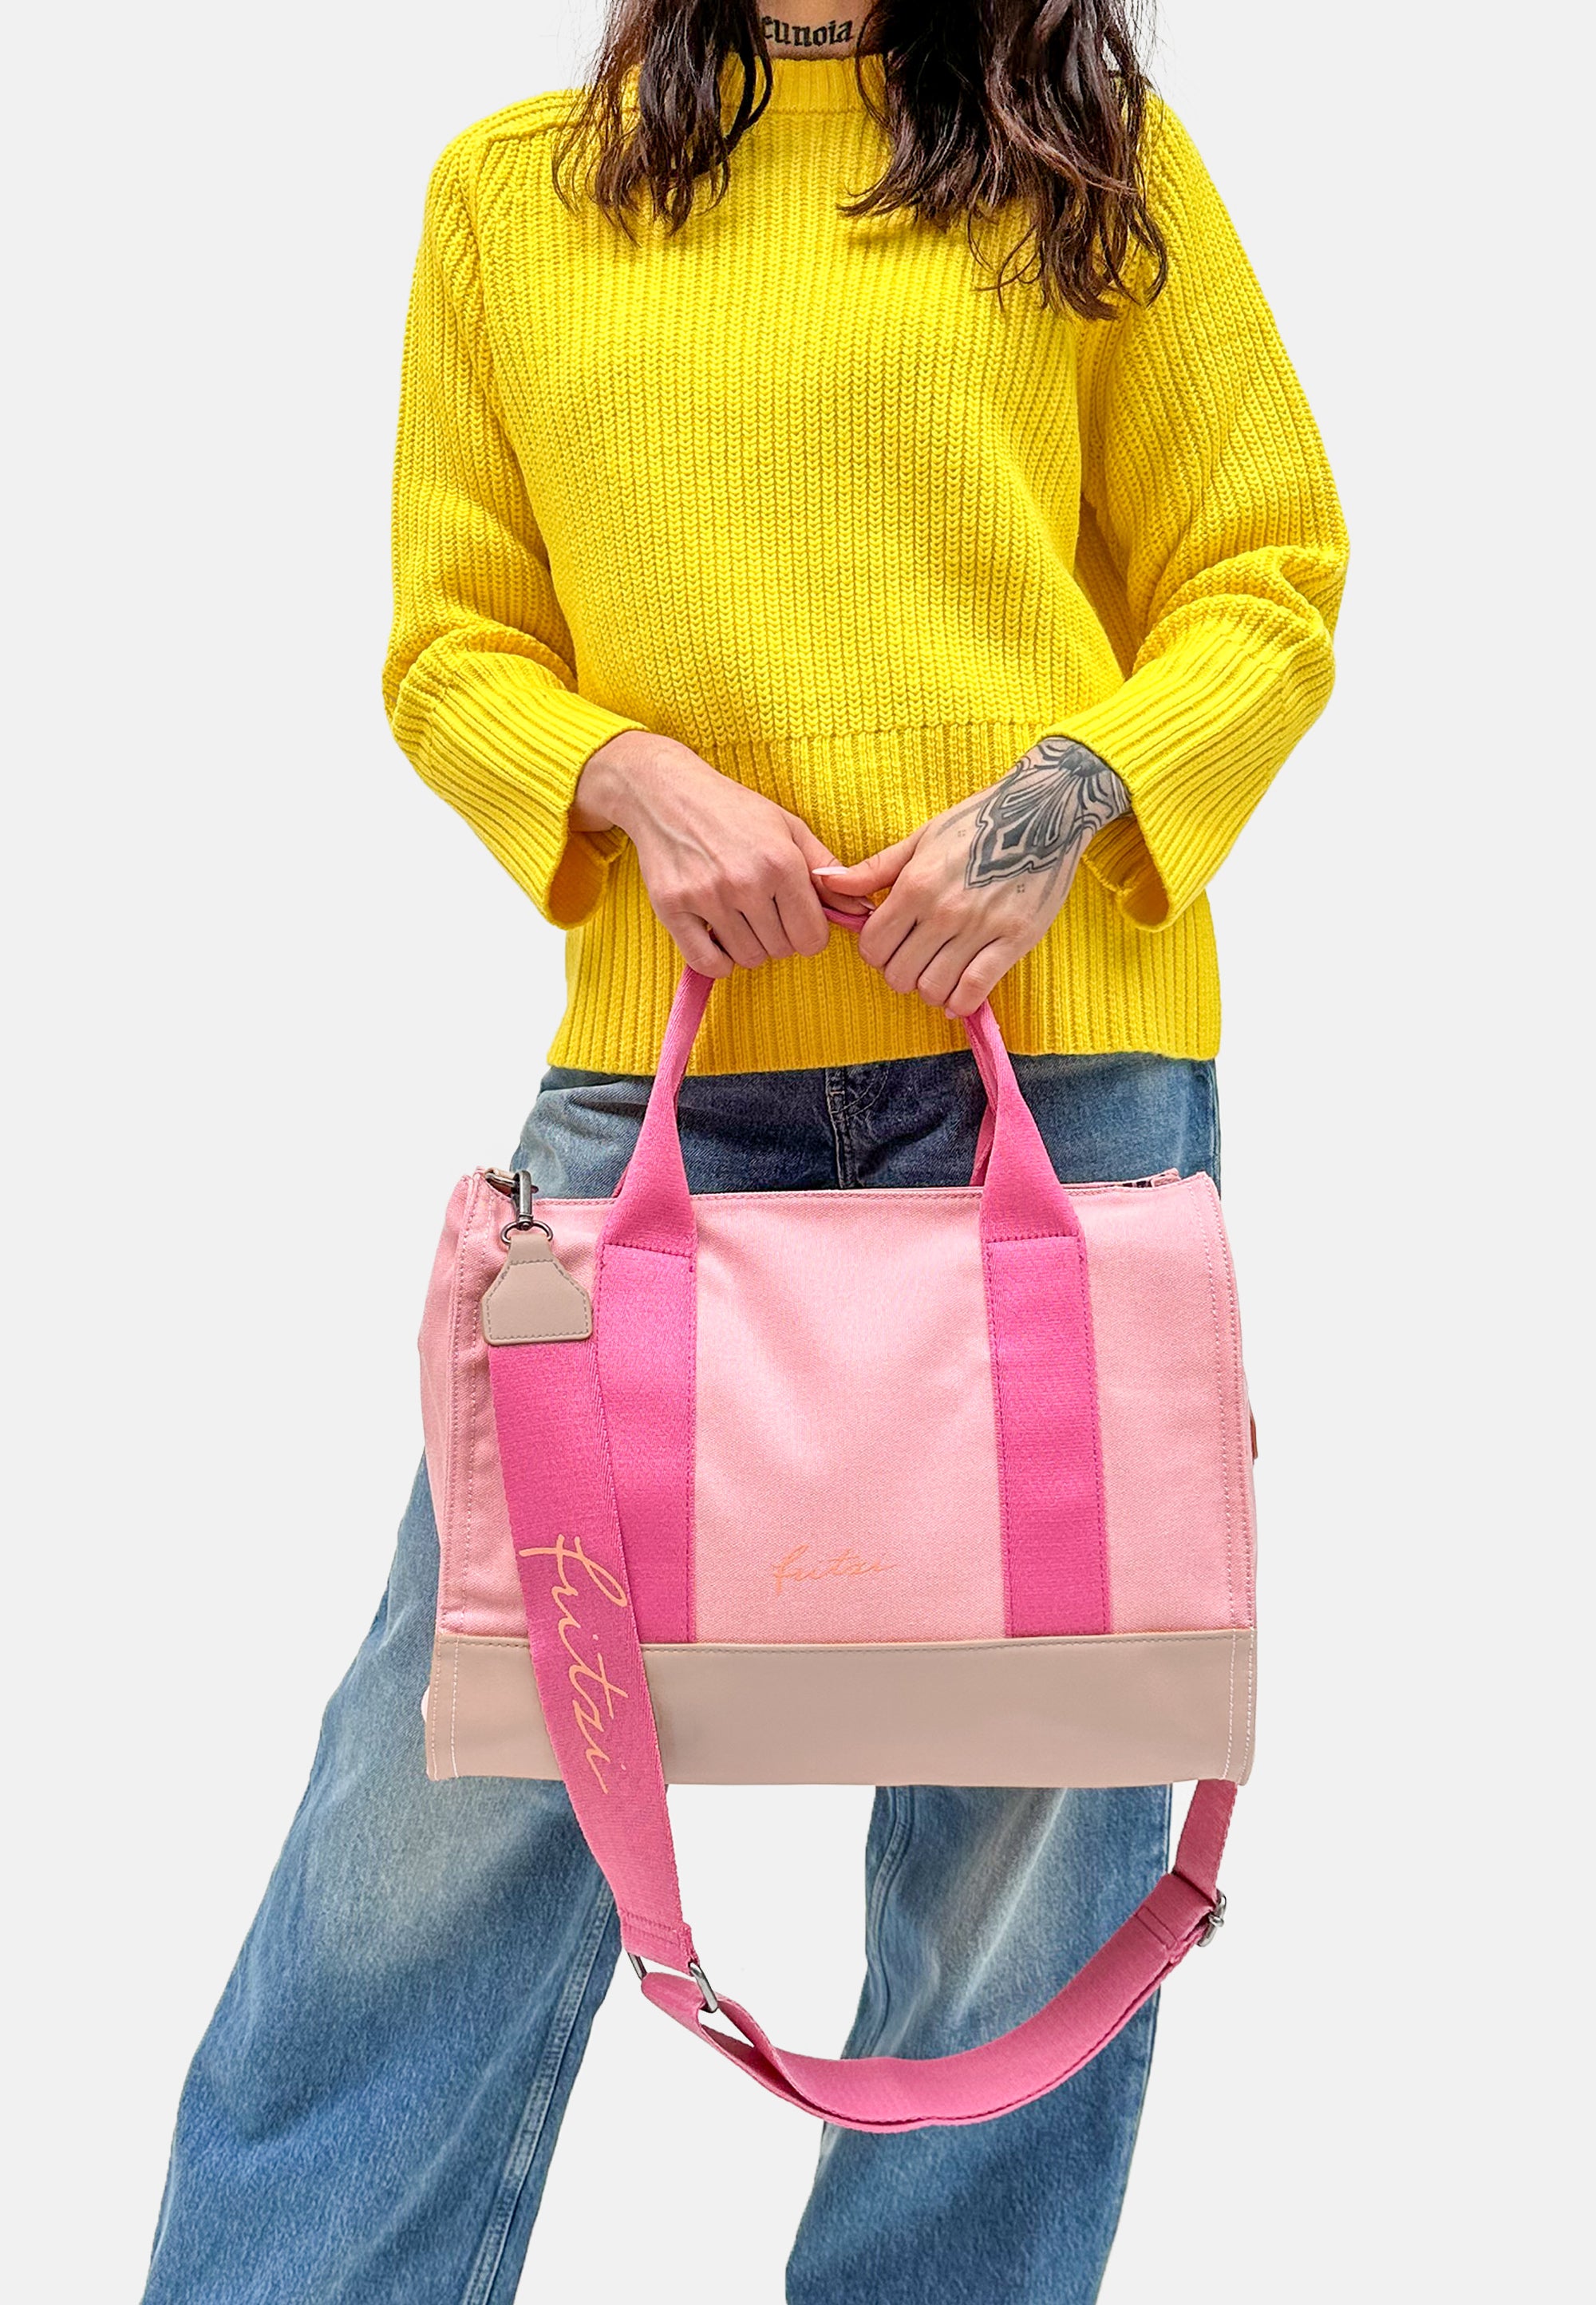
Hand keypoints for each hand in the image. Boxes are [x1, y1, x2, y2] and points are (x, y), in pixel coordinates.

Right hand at [573, 729, 866, 977]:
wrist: (666, 794)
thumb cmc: (733, 810)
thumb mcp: (788, 827)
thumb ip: (826, 869)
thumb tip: (862, 907)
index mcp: (781, 863)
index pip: (812, 937)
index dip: (809, 934)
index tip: (797, 920)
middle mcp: (746, 883)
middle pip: (781, 950)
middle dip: (779, 937)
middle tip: (765, 913)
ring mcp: (707, 897)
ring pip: (747, 958)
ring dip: (748, 947)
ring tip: (740, 918)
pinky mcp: (673, 908)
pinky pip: (707, 963)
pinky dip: (718, 962)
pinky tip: (719, 939)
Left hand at [816, 738, 1129, 1016]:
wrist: (1043, 810)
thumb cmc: (976, 822)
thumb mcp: (920, 838)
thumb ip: (874, 869)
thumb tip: (827, 883)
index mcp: (915, 885)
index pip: (873, 945)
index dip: (874, 953)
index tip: (887, 946)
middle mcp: (943, 911)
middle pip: (899, 974)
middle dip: (899, 974)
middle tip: (912, 962)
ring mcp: (980, 928)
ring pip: (933, 988)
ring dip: (929, 989)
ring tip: (936, 975)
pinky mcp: (1014, 941)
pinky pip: (975, 990)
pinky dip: (960, 1003)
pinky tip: (957, 997)